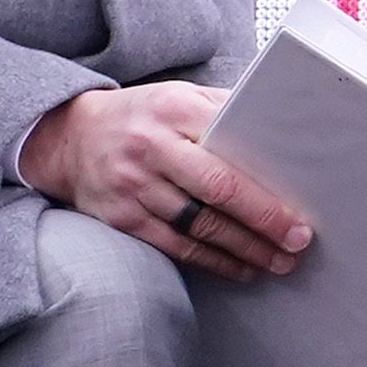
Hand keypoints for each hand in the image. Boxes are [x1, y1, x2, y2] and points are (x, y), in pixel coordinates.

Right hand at [19, 80, 308, 279]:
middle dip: (263, 223)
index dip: (266, 190)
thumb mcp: (178, 99)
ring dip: (244, 249)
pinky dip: (212, 261)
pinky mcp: (120, 216)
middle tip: (297, 244)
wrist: (67, 137)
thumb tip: (283, 136)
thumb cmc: (141, 119)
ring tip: (277, 261)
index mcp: (172, 110)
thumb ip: (223, 113)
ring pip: (199, 226)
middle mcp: (148, 146)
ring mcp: (131, 184)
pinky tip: (239, 267)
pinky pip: (175, 246)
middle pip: (216, 192)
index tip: (298, 214)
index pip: (229, 153)